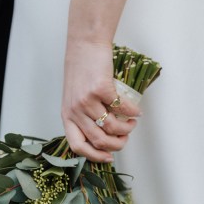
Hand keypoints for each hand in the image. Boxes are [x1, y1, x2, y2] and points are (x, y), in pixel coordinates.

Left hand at [62, 41, 140, 161]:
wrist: (85, 45)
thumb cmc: (81, 70)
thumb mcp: (74, 96)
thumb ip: (83, 115)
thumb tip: (103, 133)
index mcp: (67, 115)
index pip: (77, 145)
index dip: (94, 156)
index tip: (109, 157)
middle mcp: (75, 110)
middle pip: (98, 140)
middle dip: (117, 145)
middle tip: (126, 138)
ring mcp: (87, 100)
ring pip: (111, 127)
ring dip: (127, 129)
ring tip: (132, 123)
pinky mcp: (101, 89)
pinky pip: (121, 108)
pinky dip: (133, 112)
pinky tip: (136, 111)